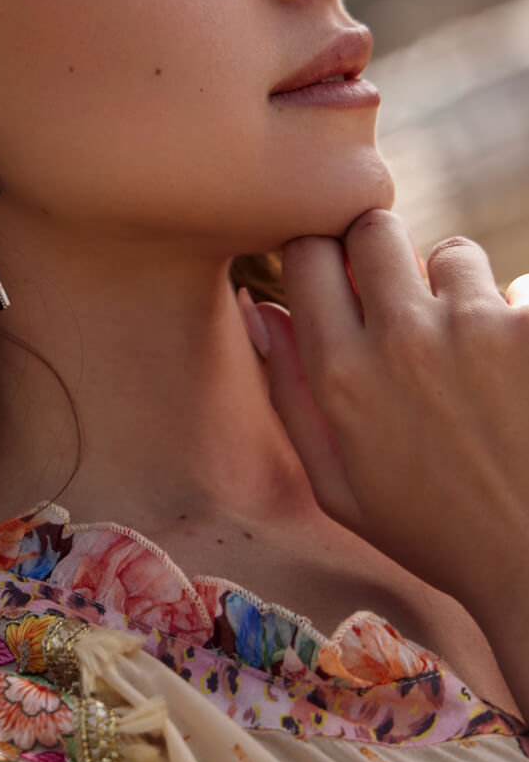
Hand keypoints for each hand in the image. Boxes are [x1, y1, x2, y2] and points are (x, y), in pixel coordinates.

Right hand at [238, 209, 528, 615]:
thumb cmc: (435, 533)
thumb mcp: (337, 486)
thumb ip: (288, 391)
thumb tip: (258, 306)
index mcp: (342, 375)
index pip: (308, 251)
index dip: (321, 258)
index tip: (340, 282)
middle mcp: (402, 338)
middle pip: (373, 227)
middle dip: (380, 252)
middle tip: (401, 296)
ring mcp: (477, 327)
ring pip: (453, 253)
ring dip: (456, 288)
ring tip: (470, 348)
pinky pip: (520, 286)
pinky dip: (517, 317)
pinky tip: (515, 373)